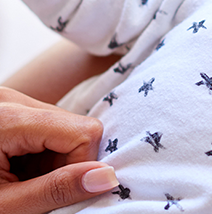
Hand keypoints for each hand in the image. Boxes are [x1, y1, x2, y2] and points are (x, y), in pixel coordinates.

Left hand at [0, 87, 117, 213]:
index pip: (83, 131)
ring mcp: (12, 101)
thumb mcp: (4, 205)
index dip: (81, 166)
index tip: (54, 191)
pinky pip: (49, 126)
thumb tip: (108, 178)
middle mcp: (12, 99)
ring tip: (19, 179)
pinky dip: (41, 152)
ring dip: (54, 159)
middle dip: (65, 162)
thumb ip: (56, 189)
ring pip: (65, 127)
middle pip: (75, 126)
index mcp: (8, 117)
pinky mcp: (13, 108)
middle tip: (30, 187)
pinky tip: (17, 168)